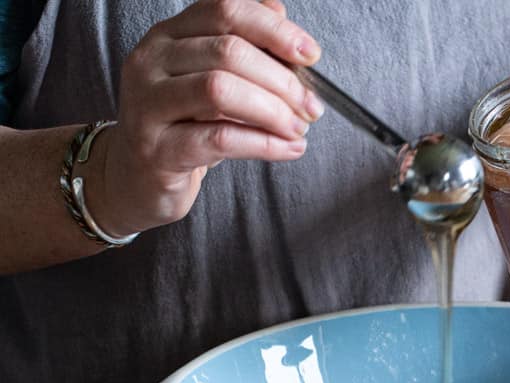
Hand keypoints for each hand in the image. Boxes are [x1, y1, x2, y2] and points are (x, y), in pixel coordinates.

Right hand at [90, 0, 323, 236]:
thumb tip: (280, 13)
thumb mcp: (208, 80)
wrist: (138, 179)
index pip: (225, 11)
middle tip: (311, 106)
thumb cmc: (181, 129)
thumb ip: (240, 46)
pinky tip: (288, 149)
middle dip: (282, 80)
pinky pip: (219, 139)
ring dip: (272, 111)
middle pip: (228, 51)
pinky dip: (263, 144)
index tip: (310, 55)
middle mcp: (151, 62)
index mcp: (168, 36)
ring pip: (220, 90)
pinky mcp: (158, 150)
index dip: (274, 30)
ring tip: (299, 128)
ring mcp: (149, 106)